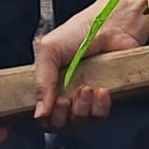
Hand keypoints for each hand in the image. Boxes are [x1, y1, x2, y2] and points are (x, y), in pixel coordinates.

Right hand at [31, 0, 148, 128]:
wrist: (114, 25)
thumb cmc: (82, 31)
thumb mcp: (50, 49)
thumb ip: (42, 81)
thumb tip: (38, 113)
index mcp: (49, 81)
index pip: (39, 112)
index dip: (38, 118)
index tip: (34, 115)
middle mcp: (66, 92)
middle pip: (58, 123)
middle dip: (61, 115)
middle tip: (65, 99)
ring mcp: (87, 98)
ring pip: (79, 122)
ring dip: (82, 109)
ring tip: (86, 88)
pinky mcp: (107, 99)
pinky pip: (100, 116)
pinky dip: (100, 107)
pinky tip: (101, 91)